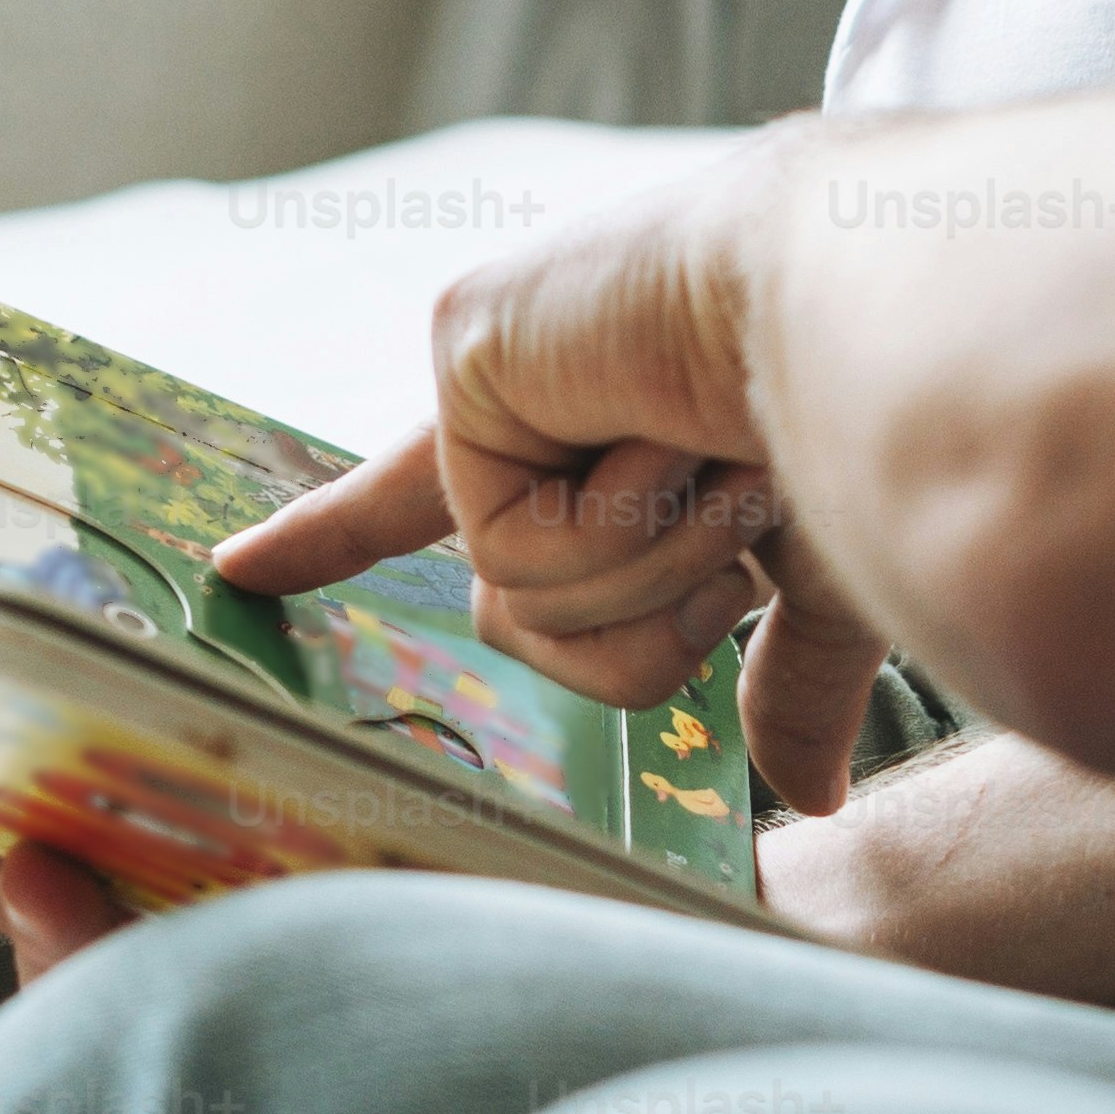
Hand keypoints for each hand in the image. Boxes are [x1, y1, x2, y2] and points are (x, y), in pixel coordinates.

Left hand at [217, 146, 897, 815]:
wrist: (878, 315)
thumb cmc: (880, 422)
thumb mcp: (833, 577)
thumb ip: (790, 677)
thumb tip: (811, 798)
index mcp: (605, 430)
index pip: (441, 500)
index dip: (336, 531)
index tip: (235, 567)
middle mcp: (540, 395)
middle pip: (516, 616)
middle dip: (633, 613)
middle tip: (736, 510)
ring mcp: (500, 373)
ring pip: (518, 603)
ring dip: (646, 569)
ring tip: (722, 459)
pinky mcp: (468, 352)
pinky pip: (509, 548)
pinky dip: (612, 531)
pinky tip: (665, 437)